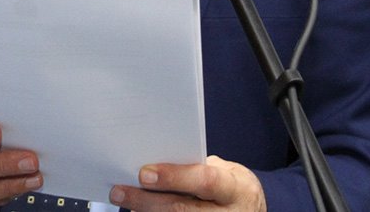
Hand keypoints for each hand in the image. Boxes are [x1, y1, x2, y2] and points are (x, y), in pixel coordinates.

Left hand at [108, 156, 264, 211]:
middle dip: (147, 201)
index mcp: (235, 189)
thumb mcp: (223, 172)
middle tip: (119, 191)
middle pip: (183, 210)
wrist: (249, 211)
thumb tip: (151, 163)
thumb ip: (194, 168)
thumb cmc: (229, 186)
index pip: (205, 181)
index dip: (175, 177)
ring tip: (122, 200)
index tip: (144, 172)